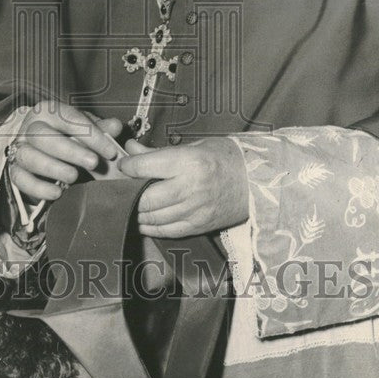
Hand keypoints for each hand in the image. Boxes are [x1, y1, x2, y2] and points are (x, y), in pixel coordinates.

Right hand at [9, 101, 122, 203]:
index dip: (91, 134)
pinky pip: (20, 179)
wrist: (40, 149)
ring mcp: (19, 149)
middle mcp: (30, 127)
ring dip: (53, 168)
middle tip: (93, 163)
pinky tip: (56, 193)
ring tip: (74, 177)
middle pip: (44, 136)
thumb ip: (101, 128)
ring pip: (29, 156)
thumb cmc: (66, 135)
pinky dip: (38, 188)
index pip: (68, 118)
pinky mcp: (14, 170)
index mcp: (48, 111)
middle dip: (70, 150)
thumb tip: (116, 127)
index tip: (110, 151)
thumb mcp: (84, 128)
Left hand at [118, 137, 248, 237]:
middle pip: (144, 196)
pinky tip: (142, 220)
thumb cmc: (226, 158)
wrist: (257, 182)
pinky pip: (166, 231)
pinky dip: (150, 227)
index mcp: (189, 162)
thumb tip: (131, 150)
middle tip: (121, 187)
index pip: (145, 166)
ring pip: (153, 217)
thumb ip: (159, 152)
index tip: (124, 164)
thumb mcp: (194, 146)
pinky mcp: (198, 226)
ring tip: (128, 204)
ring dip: (135, 211)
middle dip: (128, 193)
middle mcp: (190, 188)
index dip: (128, 165)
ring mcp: (194, 210)